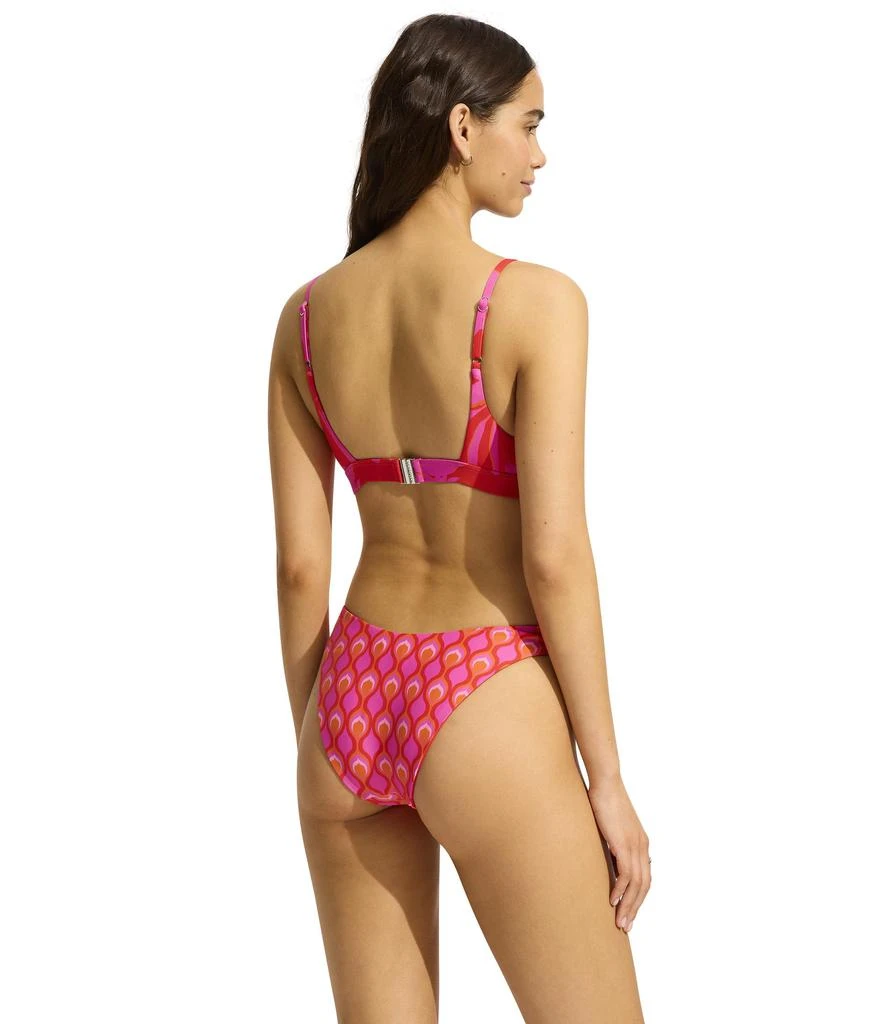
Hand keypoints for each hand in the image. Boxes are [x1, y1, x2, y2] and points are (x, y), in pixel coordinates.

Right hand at [587, 774, 650, 933]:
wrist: (606, 782)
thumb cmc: (604, 800)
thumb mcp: (611, 826)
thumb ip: (611, 842)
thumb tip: (603, 854)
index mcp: (641, 843)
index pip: (644, 878)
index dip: (637, 898)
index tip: (628, 913)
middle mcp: (642, 846)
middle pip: (644, 886)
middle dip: (635, 908)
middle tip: (625, 926)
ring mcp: (635, 845)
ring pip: (637, 884)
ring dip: (628, 905)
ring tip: (620, 922)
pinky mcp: (624, 843)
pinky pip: (626, 873)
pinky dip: (620, 890)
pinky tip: (612, 901)